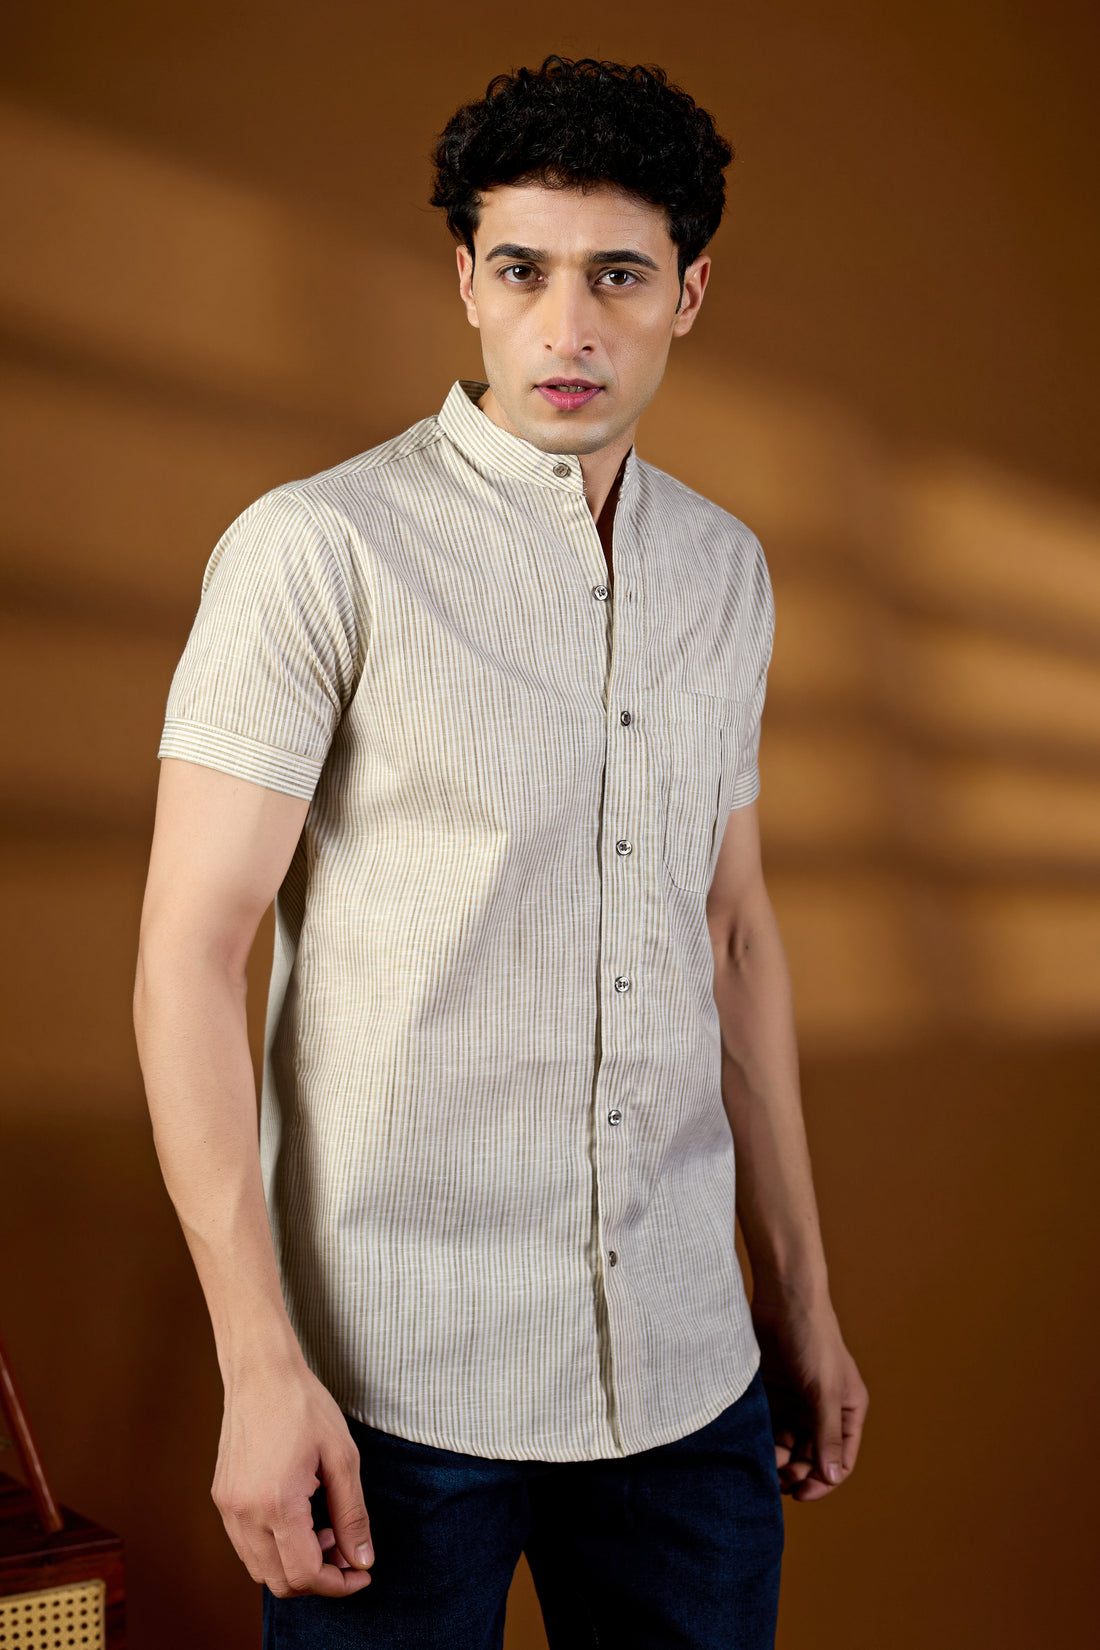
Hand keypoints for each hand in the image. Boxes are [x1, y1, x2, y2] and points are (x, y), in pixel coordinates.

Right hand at [212, 1358, 374, 1596]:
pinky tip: (300, 1518)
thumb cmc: (304, 1407)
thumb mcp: (342, 1458)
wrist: (261, 1372)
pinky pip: (247, 1546)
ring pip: (260, 1569)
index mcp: (277, 1503)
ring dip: (295, 1565)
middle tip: (345, 1552)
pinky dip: (275, 1549)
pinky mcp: (221, 1499)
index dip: (338, 1584)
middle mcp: (244, 1514)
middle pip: (281, 1582)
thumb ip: (353, 1515)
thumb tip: (362, 1560)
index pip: (305, 1574)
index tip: (361, 1574)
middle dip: (318, 1579)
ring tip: (324, 1529)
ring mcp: (227, 1508)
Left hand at [751, 1293, 868, 1500]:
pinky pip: (769, 1426)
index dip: (822, 1481)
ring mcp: (797, 1401)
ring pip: (788, 1444)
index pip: (840, 1460)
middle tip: (776, 1476)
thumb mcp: (823, 1390)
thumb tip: (832, 1477)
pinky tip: (752, 1445)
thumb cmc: (812, 1338)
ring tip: (762, 1460)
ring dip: (777, 1458)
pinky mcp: (773, 1392)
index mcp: (847, 1410)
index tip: (799, 1494)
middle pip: (812, 1456)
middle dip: (796, 1471)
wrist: (782, 1297)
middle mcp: (823, 1409)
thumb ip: (826, 1434)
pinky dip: (762, 1439)